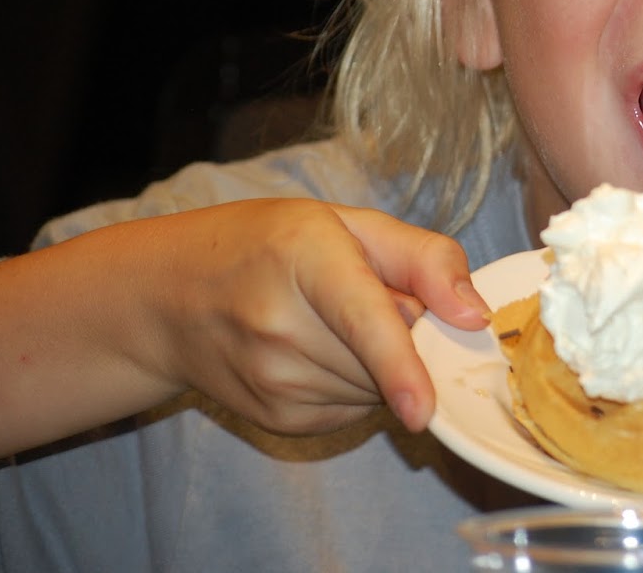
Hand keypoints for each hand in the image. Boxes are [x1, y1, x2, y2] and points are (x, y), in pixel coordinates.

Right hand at [137, 199, 489, 434]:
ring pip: (374, 390)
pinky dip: (358, 386)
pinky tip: (318, 353)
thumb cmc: (269, 247)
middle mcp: (280, 325)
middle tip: (358, 295)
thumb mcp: (350, 223)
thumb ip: (426, 259)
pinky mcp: (279, 419)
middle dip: (402, 334)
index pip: (361, 322)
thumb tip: (474, 316)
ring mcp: (273, 382)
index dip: (397, 366)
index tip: (421, 410)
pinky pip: (354, 410)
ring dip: (379, 364)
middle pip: (385, 357)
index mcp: (305, 257)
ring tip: (329, 322)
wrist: (168, 298)